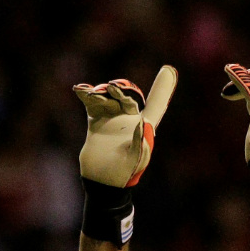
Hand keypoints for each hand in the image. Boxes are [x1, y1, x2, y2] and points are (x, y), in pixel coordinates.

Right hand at [74, 65, 177, 187]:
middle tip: (112, 87)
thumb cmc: (126, 172)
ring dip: (102, 93)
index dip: (162, 87)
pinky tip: (81, 90)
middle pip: (127, 96)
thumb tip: (143, 123)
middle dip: (120, 90)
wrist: (102, 181)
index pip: (156, 103)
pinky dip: (87, 95)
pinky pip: (92, 103)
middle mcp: (130, 118)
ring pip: (108, 97)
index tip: (168, 69)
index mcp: (146, 125)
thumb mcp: (137, 158)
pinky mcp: (96, 121)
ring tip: (92, 93)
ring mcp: (112, 118)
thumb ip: (141, 141)